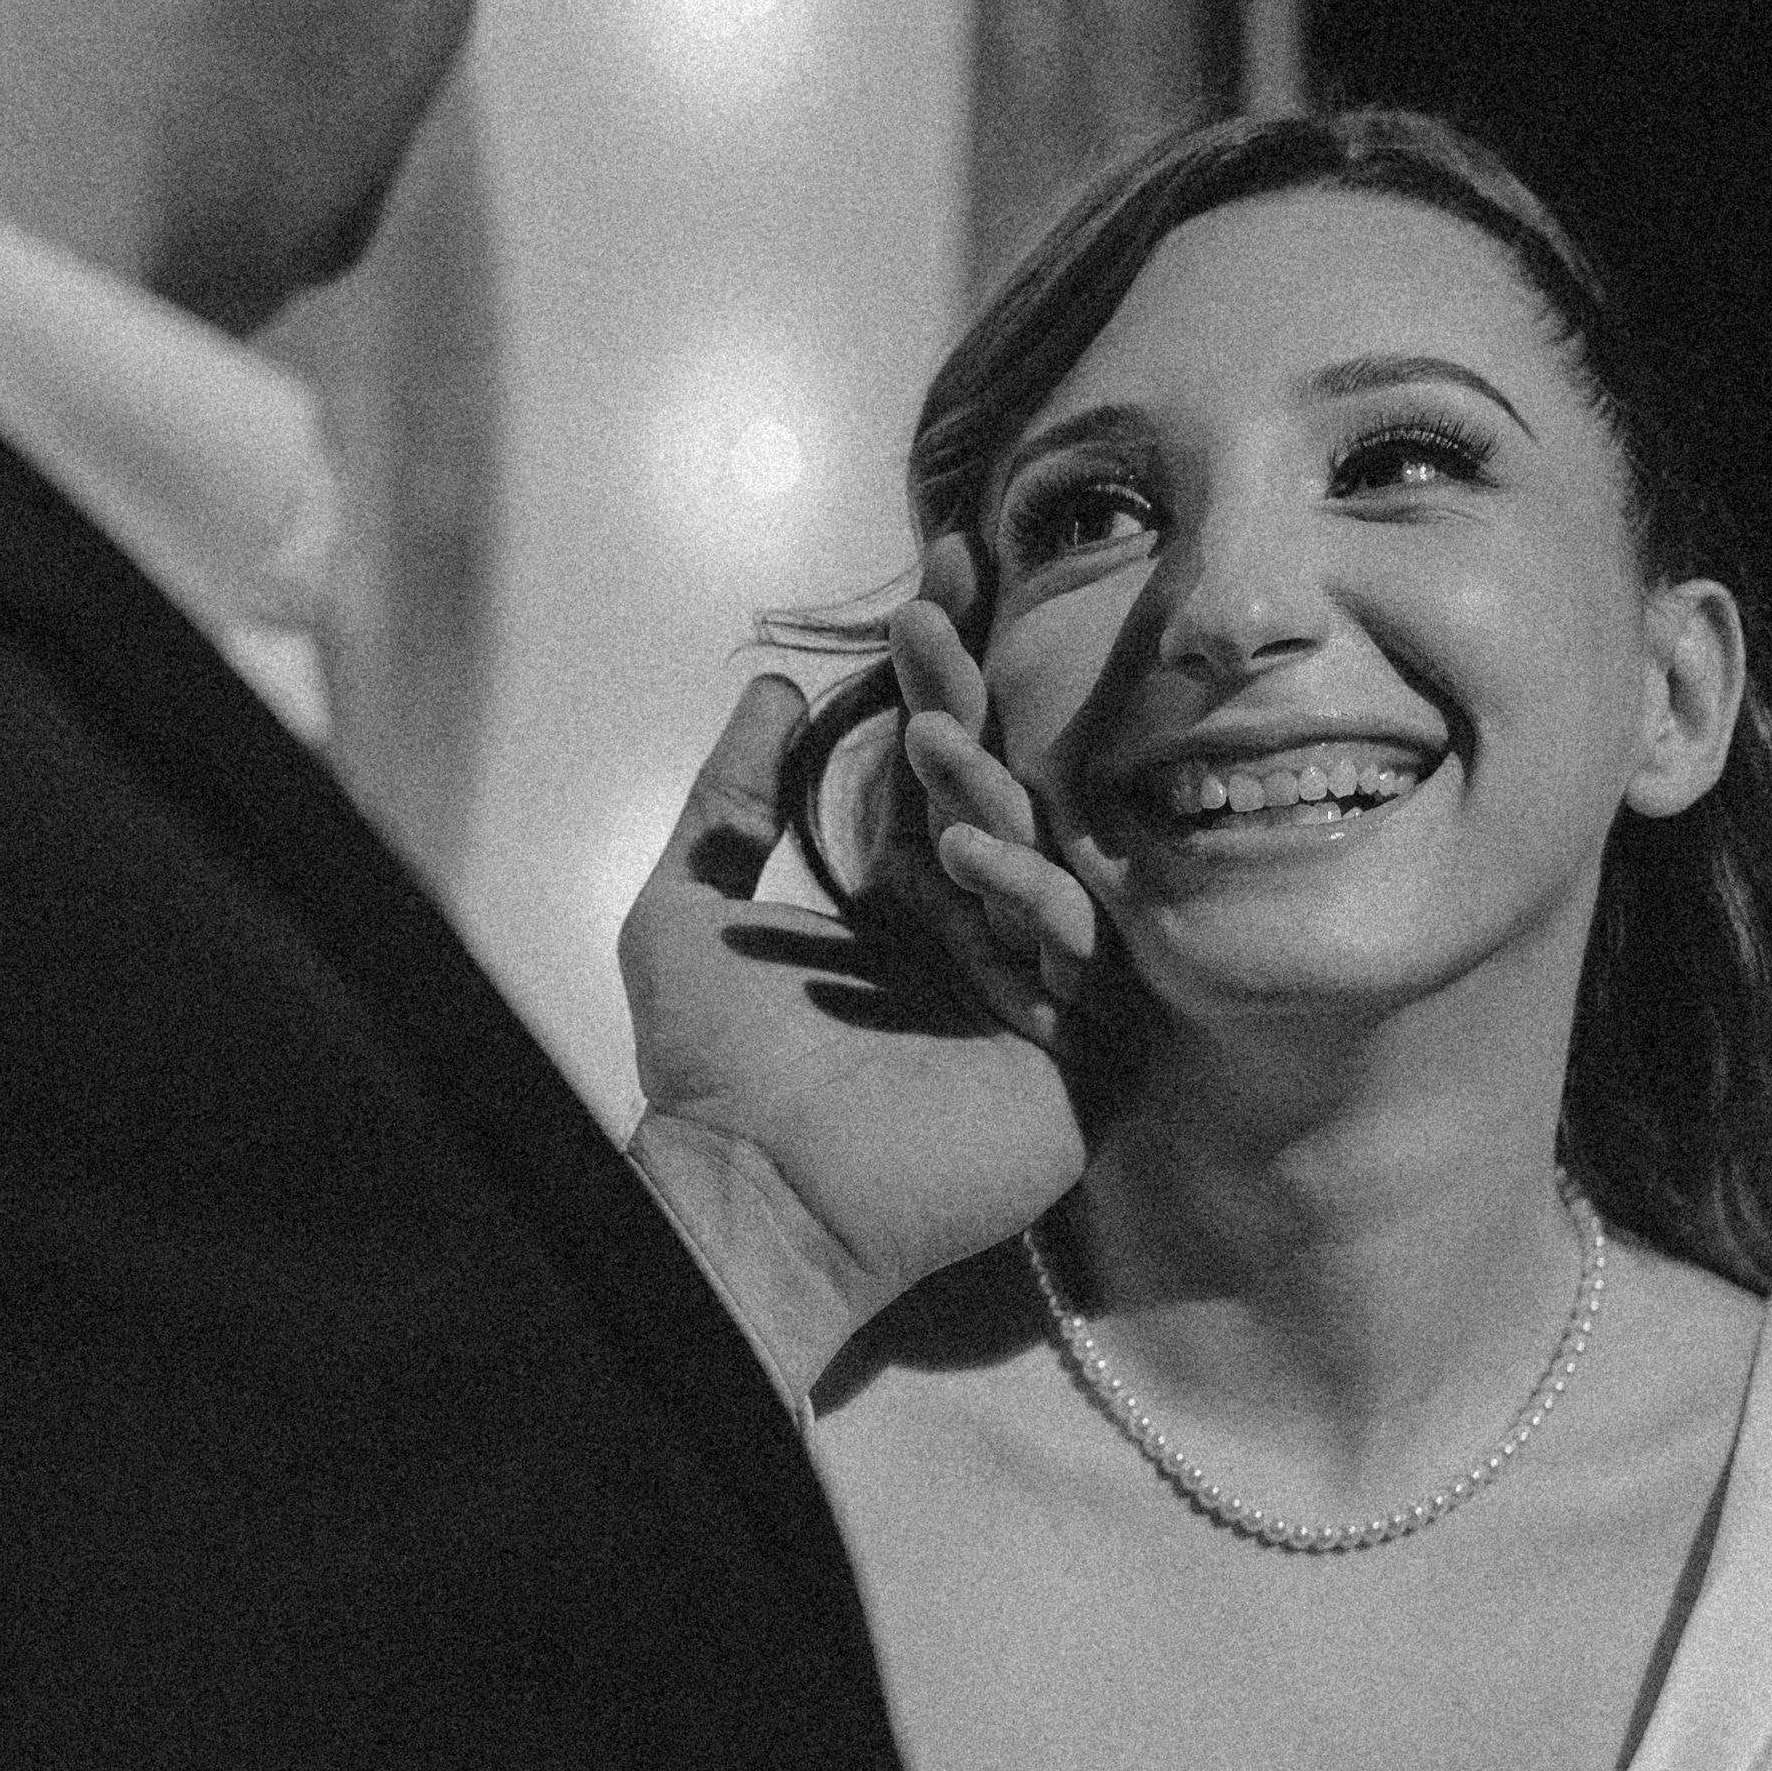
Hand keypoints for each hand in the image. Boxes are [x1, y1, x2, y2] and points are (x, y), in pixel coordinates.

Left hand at [620, 552, 1102, 1393]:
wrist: (746, 1191)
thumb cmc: (710, 1071)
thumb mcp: (684, 911)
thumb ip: (727, 803)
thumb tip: (777, 687)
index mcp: (909, 898)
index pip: (944, 766)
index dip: (944, 676)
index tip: (940, 578)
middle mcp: (980, 936)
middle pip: (1005, 798)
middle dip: (972, 710)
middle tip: (933, 635)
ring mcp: (1034, 999)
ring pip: (1052, 867)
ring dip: (995, 798)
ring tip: (930, 755)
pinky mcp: (1076, 1065)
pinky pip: (1087, 961)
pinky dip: (1035, 900)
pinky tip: (968, 861)